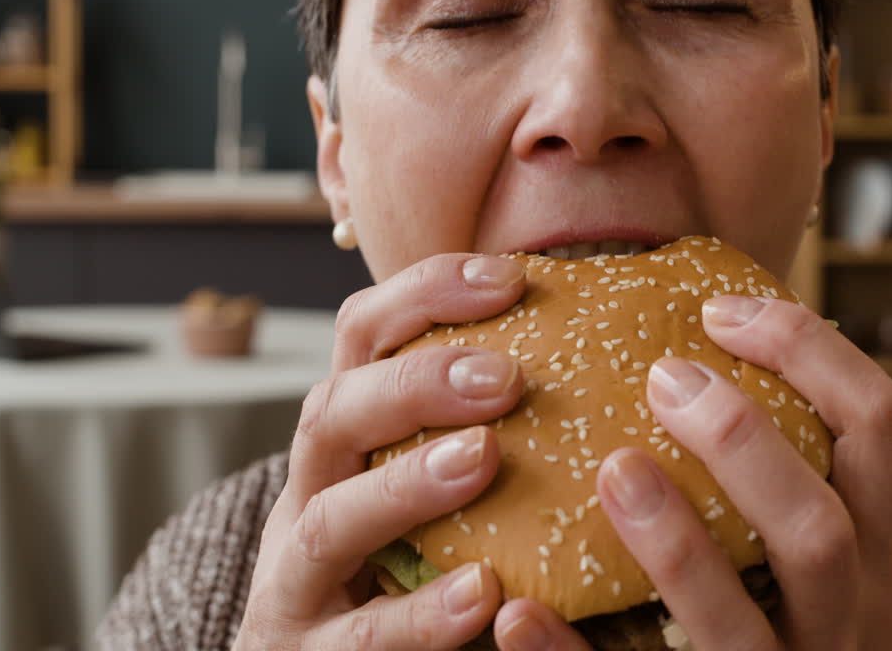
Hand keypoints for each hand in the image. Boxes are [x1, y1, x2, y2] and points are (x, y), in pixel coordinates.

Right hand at [233, 253, 529, 649]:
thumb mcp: (421, 483)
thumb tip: (594, 351)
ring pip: (328, 521)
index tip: (510, 277)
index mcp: (345, 438)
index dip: (425, 295)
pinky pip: (360, 636)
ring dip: (405, 484)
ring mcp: (297, 580)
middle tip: (504, 377)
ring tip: (482, 458)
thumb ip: (475, 425)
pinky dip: (419, 615)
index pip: (362, 337)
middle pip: (330, 413)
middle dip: (413, 385)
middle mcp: (311, 494)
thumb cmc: (394, 564)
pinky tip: (484, 592)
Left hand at [493, 296, 891, 650]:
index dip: (806, 350)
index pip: (877, 423)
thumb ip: (785, 480)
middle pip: (819, 527)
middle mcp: (852, 626)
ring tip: (613, 471)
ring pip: (738, 622)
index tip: (718, 308)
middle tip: (661, 376)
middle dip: (742, 441)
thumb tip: (688, 346)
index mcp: (879, 555)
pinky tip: (517, 611)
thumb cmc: (787, 627)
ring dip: (675, 545)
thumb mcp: (821, 559)